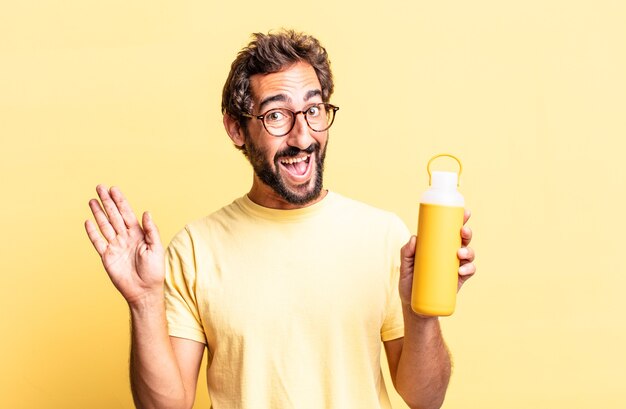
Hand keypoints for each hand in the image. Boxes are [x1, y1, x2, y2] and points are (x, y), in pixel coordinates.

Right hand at [85, 185, 164, 304]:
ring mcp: (115, 246)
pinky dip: (92, 232)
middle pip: (114, 216)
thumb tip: (146, 212)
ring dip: (98, 213)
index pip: (127, 213)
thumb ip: (151, 230)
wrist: (144, 291)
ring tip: (92, 200)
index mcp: (138, 234)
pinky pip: (98, 242)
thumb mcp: (156, 248)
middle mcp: (125, 237)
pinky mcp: (107, 257)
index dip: (120, 201)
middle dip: (107, 202)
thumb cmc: (154, 271)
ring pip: (105, 225)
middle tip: (100, 187)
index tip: (114, 189)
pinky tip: (88, 221)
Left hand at [398, 209, 475, 306]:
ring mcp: (456, 266)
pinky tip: (462, 270)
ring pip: (469, 254)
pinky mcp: (459, 280)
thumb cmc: (410, 282)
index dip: (460, 219)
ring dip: (468, 251)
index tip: (465, 212)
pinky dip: (469, 269)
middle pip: (463, 239)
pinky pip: (470, 271)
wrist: (415, 306)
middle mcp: (449, 253)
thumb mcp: (404, 266)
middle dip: (467, 232)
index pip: (450, 230)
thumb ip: (406, 252)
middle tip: (462, 232)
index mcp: (438, 246)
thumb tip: (414, 238)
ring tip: (459, 254)